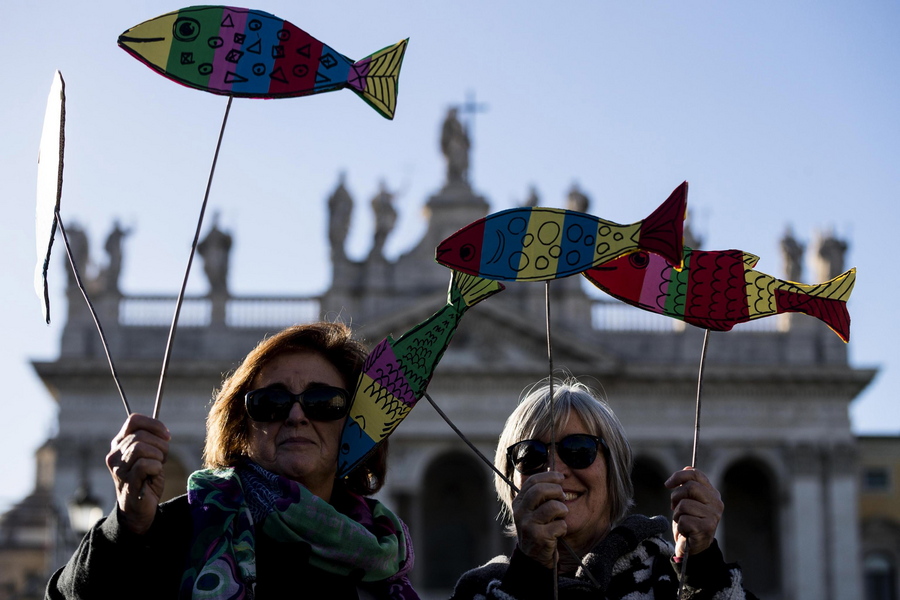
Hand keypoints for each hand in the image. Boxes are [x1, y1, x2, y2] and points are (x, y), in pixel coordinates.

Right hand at [106, 414, 170, 534]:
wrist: (139, 509)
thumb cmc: (146, 479)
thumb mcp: (149, 455)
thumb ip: (151, 441)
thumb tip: (163, 432)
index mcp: (119, 444)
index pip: (134, 420)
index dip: (154, 424)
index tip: (167, 435)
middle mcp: (115, 454)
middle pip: (141, 435)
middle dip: (160, 444)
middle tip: (163, 456)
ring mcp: (119, 469)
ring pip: (140, 448)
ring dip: (158, 455)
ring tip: (159, 465)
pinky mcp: (126, 482)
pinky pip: (144, 465)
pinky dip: (156, 467)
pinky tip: (155, 474)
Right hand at [512, 471, 567, 568]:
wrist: (533, 557)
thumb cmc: (538, 529)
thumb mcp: (533, 511)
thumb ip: (540, 495)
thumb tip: (556, 475)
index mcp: (519, 502)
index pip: (532, 481)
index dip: (549, 476)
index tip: (561, 477)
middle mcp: (520, 512)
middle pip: (541, 491)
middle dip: (557, 491)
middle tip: (562, 497)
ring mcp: (528, 525)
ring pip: (553, 507)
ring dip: (563, 510)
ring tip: (561, 516)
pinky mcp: (538, 537)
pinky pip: (559, 525)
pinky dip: (563, 528)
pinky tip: (557, 532)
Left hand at [665, 467, 722, 556]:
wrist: (694, 547)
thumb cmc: (689, 522)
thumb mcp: (688, 501)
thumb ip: (689, 485)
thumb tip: (687, 467)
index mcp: (712, 493)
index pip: (697, 474)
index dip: (679, 476)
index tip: (668, 484)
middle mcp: (716, 503)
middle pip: (689, 487)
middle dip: (676, 497)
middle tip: (675, 508)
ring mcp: (713, 516)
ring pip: (684, 504)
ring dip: (677, 515)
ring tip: (683, 521)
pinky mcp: (706, 528)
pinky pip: (683, 520)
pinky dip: (679, 526)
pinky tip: (685, 531)